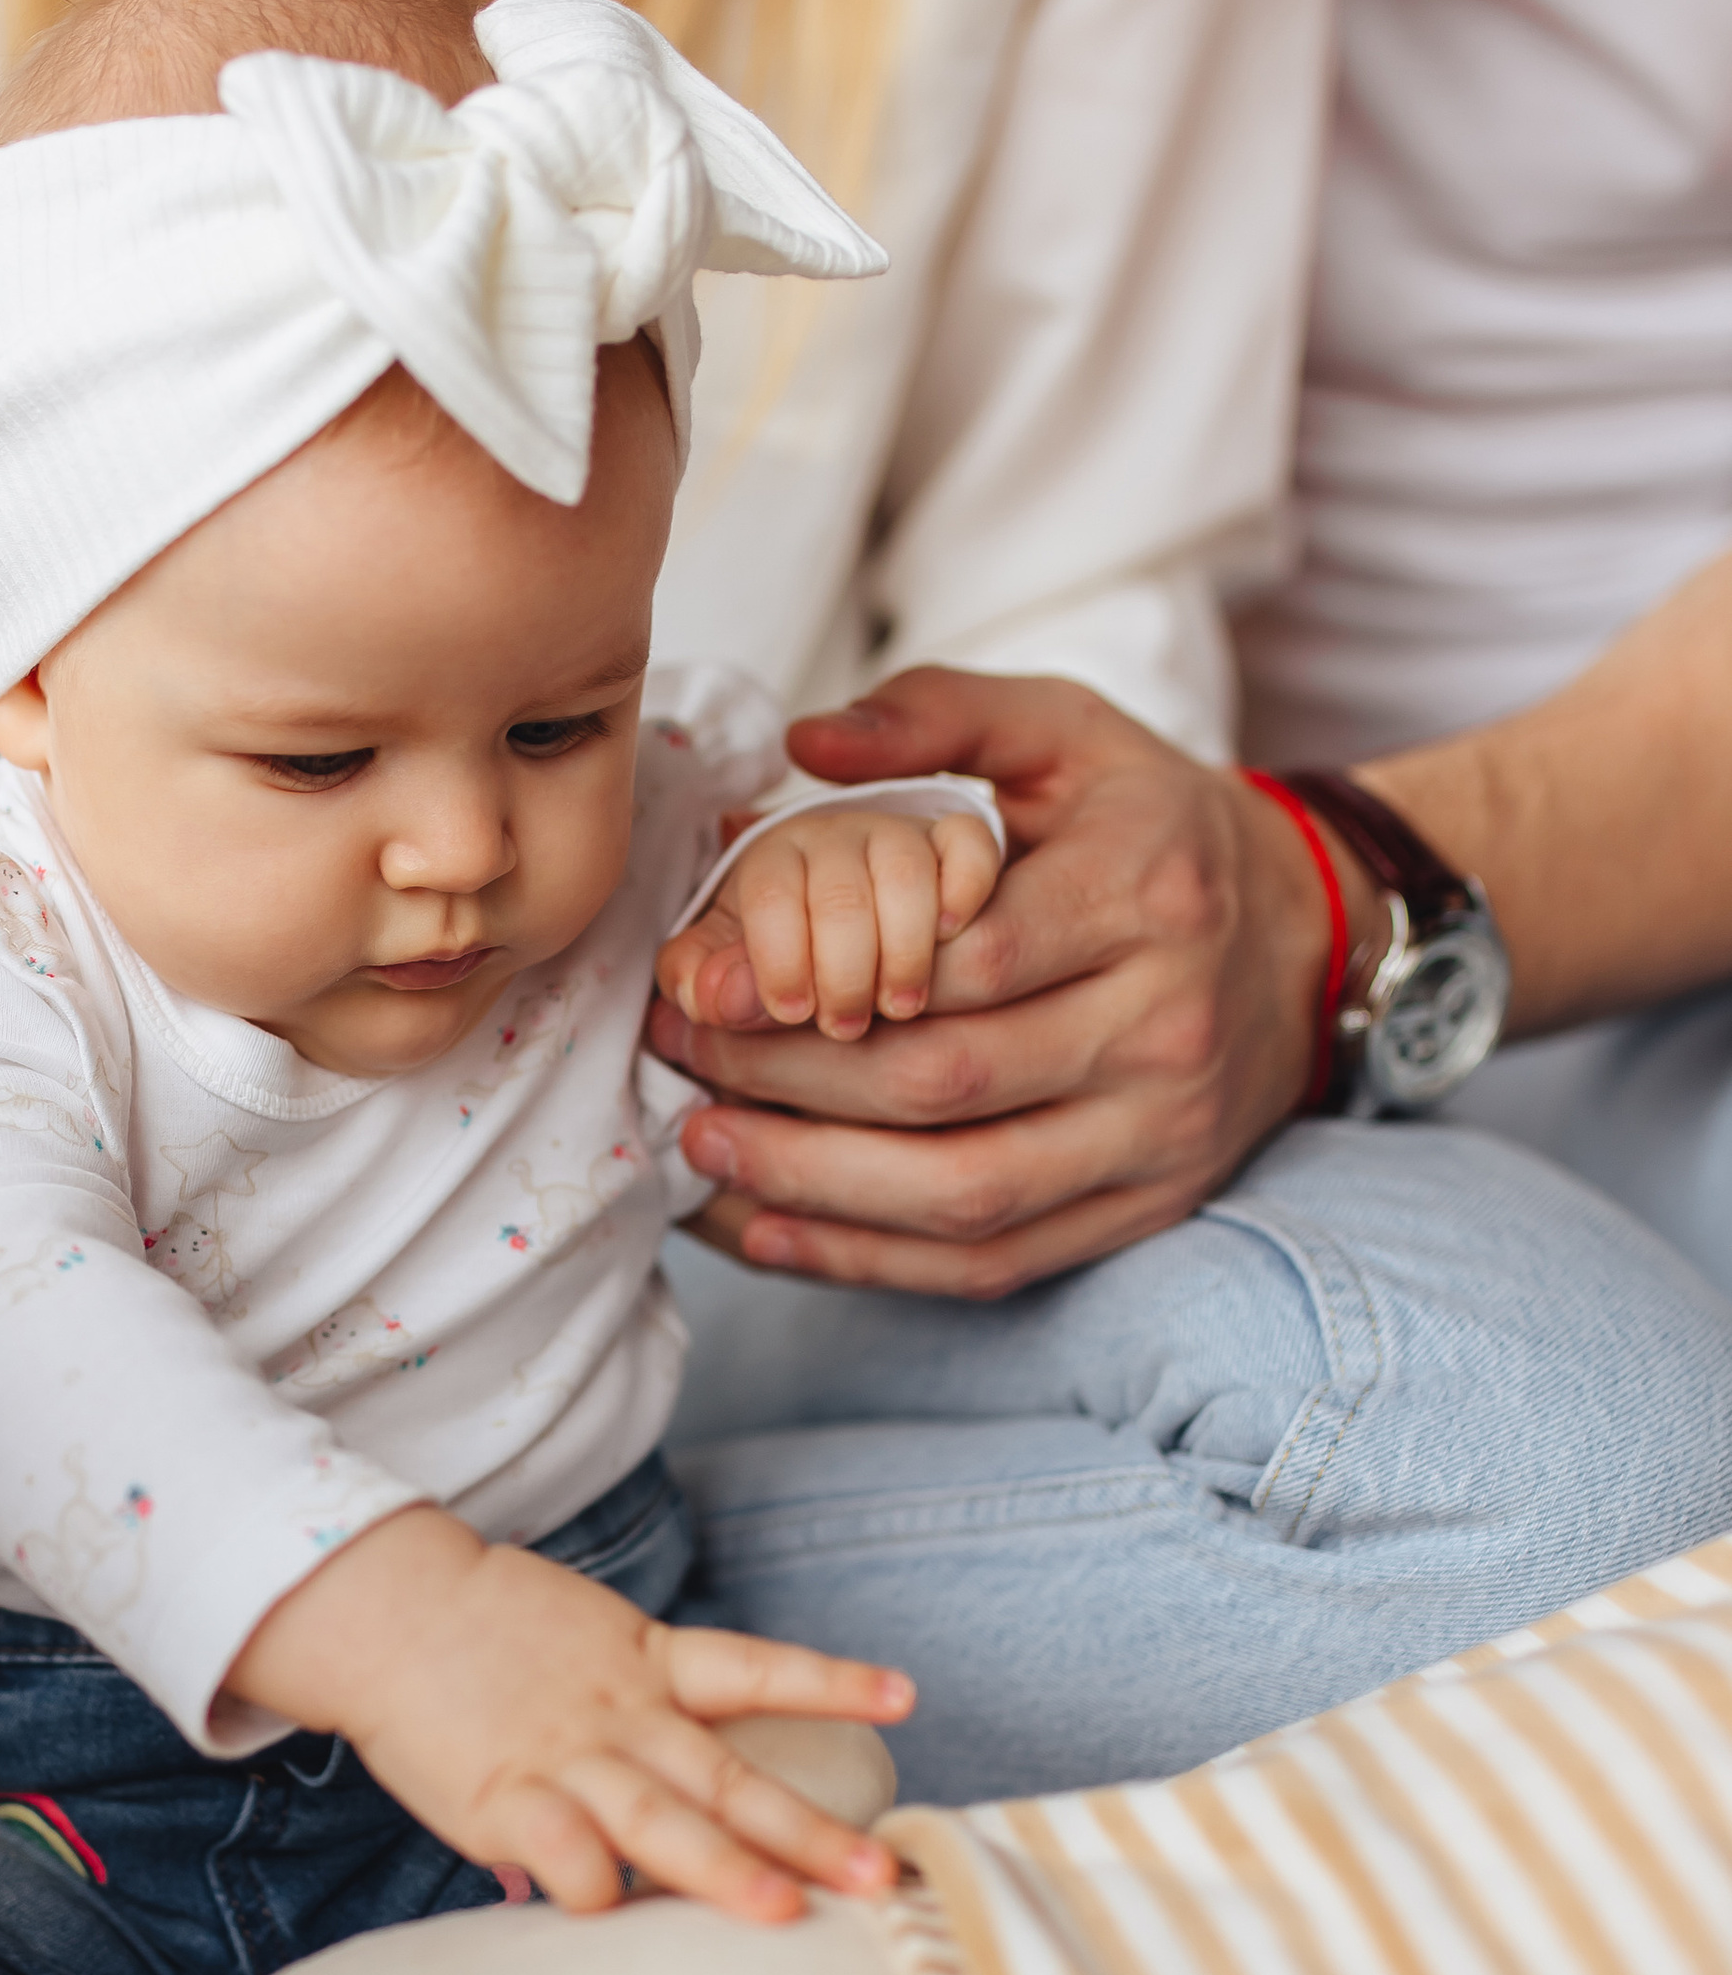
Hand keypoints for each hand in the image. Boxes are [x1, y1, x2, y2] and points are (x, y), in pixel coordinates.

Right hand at [229, 1507, 913, 1923]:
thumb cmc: (480, 1637)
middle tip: (877, 1875)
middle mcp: (622, 1716)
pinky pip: (565, 1855)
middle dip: (807, 1830)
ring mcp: (568, 1759)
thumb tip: (671, 1788)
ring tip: (783, 1912)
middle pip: (728, 1778)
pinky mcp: (506, 1799)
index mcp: (645, 1665)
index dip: (830, 1681)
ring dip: (724, 1870)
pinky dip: (594, 1890)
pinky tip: (614, 1915)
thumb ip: (632, 1713)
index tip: (906, 1697)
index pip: (755, 1668)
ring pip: (660, 1822)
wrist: (383, 1611)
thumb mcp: (579, 1648)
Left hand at [645, 670, 1377, 1301]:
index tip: (703, 978)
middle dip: (787, 1080)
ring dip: (813, 1184)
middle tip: (674, 1056)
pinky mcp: (1144, 1208)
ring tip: (702, 1144)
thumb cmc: (1149, 829)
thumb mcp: (1067, 734)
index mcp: (1145, 894)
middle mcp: (1165, 1024)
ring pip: (964, 1190)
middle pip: (945, 1080)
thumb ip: (937, 715)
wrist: (1301, 938)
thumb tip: (802, 743)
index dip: (820, 981)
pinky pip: (993, 1258)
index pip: (964, 960)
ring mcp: (1160, 1133)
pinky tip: (771, 1229)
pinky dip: (869, 1258)